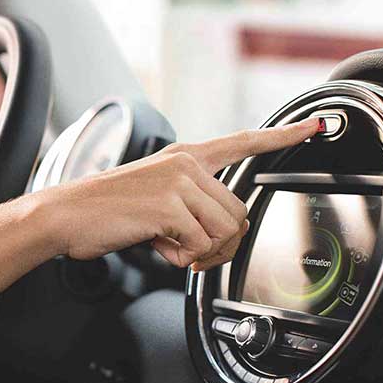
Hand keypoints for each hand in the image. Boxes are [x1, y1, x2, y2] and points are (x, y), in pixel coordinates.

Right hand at [40, 118, 318, 270]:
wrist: (67, 214)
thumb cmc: (109, 210)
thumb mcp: (155, 196)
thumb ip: (191, 204)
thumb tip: (220, 234)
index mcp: (185, 157)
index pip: (241, 142)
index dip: (282, 136)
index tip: (316, 124)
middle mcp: (186, 164)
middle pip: (238, 212)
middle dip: (218, 242)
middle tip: (187, 248)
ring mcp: (178, 182)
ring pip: (224, 231)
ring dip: (200, 251)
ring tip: (167, 244)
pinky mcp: (169, 205)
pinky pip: (201, 245)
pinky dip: (183, 258)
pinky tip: (159, 247)